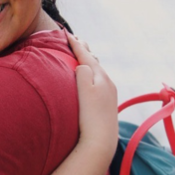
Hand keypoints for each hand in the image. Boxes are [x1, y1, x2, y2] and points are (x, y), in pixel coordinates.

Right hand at [67, 32, 117, 156]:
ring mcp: (109, 93)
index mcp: (101, 77)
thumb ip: (82, 73)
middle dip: (84, 50)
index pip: (85, 55)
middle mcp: (107, 82)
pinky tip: (89, 78)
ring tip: (83, 56)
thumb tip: (82, 65)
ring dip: (89, 61)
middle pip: (94, 61)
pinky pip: (98, 80)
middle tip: (75, 40)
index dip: (75, 44)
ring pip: (97, 71)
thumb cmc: (89, 116)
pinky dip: (91, 73)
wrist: (101, 141)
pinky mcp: (107, 103)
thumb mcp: (83, 91)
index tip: (66, 33)